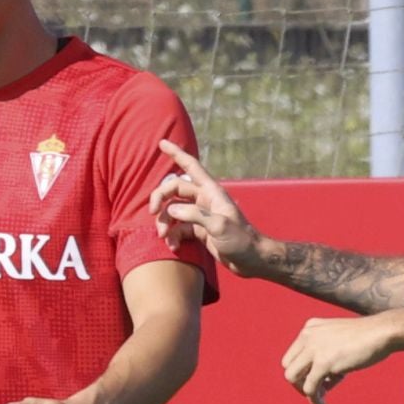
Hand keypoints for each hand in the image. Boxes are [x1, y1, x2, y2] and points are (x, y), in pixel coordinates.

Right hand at [147, 140, 271, 276]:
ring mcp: (200, 215)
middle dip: (160, 199)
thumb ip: (195, 215)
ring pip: (173, 211)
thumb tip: (172, 209)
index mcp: (211, 192)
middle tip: (152, 212)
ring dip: (165, 222)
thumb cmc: (241, 240)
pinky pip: (178, 228)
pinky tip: (174, 247)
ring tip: (164, 236)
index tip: (162, 143)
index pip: (191, 166)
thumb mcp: (219, 226)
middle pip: (174, 190)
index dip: (176, 153)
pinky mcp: (199, 231)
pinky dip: (172, 236)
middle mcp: (204, 200)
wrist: (252, 260)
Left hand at [280, 314, 397, 403]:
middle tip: (315, 391)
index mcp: (310, 328)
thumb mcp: (339, 343)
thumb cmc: (367, 339)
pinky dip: (313, 399)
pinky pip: (310, 387)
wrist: (383, 332)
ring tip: (319, 399)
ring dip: (303, 391)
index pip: (293, 355)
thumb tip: (322, 385)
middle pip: (288, 366)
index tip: (317, 380)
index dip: (302, 371)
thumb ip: (327, 359)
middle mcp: (308, 336)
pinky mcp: (323, 362)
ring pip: (292, 377)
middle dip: (299, 382)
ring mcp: (314, 348)